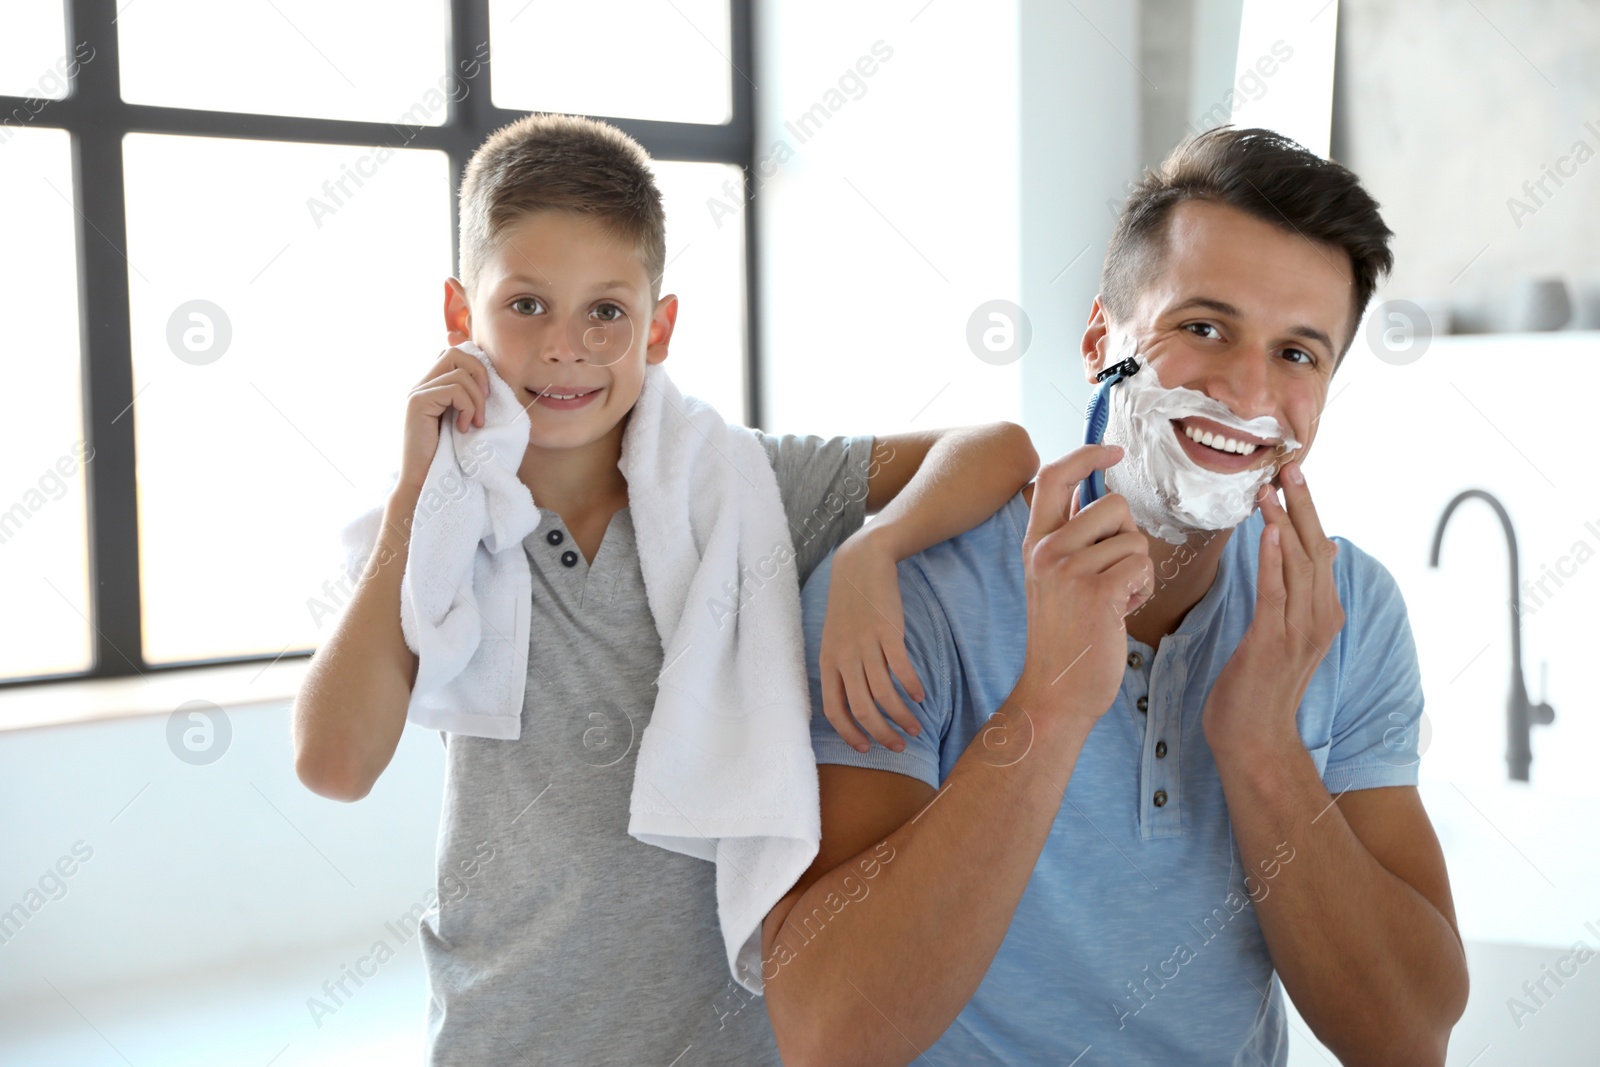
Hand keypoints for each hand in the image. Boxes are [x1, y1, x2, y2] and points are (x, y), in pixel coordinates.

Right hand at [397, 344, 489, 493]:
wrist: (425, 481)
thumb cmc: (449, 455)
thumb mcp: (463, 420)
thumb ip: (468, 399)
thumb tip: (491, 381)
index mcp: (432, 386)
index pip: (454, 353)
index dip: (476, 366)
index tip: (486, 395)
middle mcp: (422, 384)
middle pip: (456, 353)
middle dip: (480, 375)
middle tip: (485, 403)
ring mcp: (417, 392)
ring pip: (460, 373)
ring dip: (477, 400)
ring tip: (476, 424)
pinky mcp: (417, 402)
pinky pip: (454, 390)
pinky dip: (467, 409)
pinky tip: (463, 429)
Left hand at [818, 530, 925, 752]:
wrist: (859, 565)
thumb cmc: (848, 607)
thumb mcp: (833, 639)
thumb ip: (839, 668)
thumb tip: (852, 705)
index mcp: (827, 662)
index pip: (833, 710)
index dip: (850, 733)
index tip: (867, 748)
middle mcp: (844, 657)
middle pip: (862, 709)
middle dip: (882, 734)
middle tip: (899, 746)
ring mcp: (865, 645)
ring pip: (884, 695)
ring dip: (902, 717)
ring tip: (916, 727)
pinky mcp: (887, 632)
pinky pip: (901, 669)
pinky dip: (912, 687)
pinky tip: (921, 696)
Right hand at [1013, 444, 1153, 729]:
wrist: (1056, 691)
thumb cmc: (1065, 637)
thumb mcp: (1053, 579)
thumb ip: (1070, 539)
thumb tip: (1098, 498)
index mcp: (1035, 542)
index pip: (1053, 476)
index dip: (1086, 455)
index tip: (1113, 451)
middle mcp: (1046, 550)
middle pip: (1113, 505)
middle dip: (1128, 537)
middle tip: (1114, 575)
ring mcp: (1068, 569)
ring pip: (1133, 538)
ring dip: (1138, 569)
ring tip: (1116, 599)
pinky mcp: (1095, 592)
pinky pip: (1141, 566)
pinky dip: (1142, 590)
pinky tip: (1122, 612)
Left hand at [1201, 461, 1343, 757]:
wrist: (1253, 737)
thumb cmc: (1260, 684)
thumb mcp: (1285, 630)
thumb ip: (1300, 591)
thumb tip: (1319, 547)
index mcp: (1324, 612)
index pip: (1319, 550)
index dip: (1308, 511)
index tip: (1295, 476)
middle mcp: (1321, 618)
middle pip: (1315, 550)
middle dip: (1303, 506)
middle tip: (1290, 467)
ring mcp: (1301, 632)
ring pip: (1300, 565)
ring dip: (1287, 523)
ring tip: (1274, 489)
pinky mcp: (1275, 642)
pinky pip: (1277, 593)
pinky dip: (1275, 559)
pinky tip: (1270, 531)